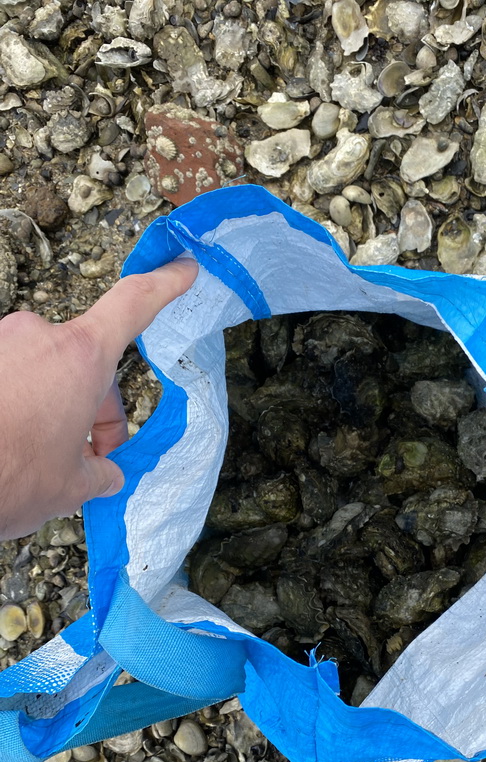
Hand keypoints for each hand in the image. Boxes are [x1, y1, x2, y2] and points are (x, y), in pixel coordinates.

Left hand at [0, 258, 198, 539]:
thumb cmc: (10, 477)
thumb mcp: (72, 486)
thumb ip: (100, 472)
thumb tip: (106, 474)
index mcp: (81, 357)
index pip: (134, 304)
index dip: (165, 284)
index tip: (184, 268)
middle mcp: (39, 336)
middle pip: (86, 362)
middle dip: (95, 410)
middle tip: (96, 458)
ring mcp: (2, 343)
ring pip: (47, 373)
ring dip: (56, 410)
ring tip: (48, 460)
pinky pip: (12, 377)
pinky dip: (22, 407)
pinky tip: (18, 446)